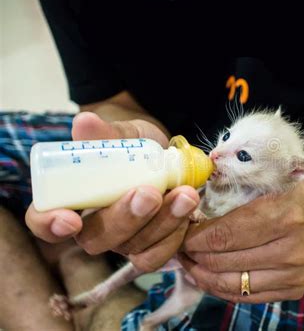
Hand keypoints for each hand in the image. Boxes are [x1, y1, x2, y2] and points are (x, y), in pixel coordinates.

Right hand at [25, 112, 199, 271]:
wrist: (164, 153)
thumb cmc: (132, 144)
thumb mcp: (122, 134)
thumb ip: (105, 133)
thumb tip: (84, 122)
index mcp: (72, 200)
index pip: (43, 221)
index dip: (50, 224)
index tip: (71, 218)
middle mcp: (94, 226)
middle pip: (96, 240)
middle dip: (125, 219)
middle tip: (149, 193)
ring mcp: (124, 240)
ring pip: (134, 248)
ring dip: (162, 223)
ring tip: (185, 194)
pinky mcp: (151, 244)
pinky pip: (160, 253)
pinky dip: (177, 234)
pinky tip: (189, 207)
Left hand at [180, 171, 303, 303]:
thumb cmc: (302, 185)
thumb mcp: (272, 179)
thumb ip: (236, 194)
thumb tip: (194, 210)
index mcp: (286, 215)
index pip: (226, 234)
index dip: (195, 236)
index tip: (180, 231)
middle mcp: (292, 249)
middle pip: (225, 261)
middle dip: (194, 255)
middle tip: (177, 246)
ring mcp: (295, 273)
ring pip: (233, 284)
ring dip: (203, 275)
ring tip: (187, 263)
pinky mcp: (295, 288)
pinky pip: (248, 296)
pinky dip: (222, 288)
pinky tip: (208, 277)